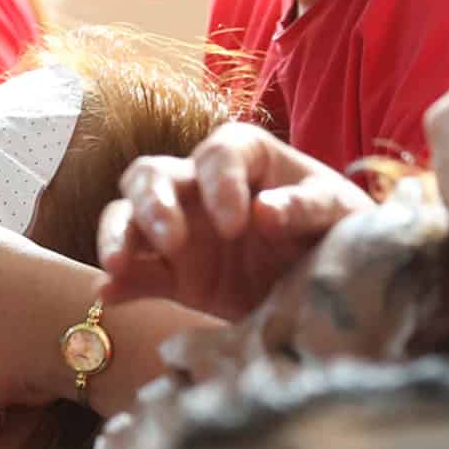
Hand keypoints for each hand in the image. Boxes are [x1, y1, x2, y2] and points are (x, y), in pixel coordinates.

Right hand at [98, 123, 374, 319]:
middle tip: (171, 239)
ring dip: (119, 234)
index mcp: (247, 159)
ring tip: (118, 265)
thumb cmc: (339, 233)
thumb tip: (266, 211)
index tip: (239, 224)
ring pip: (127, 215)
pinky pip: (135, 275)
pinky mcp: (174, 277)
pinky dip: (117, 283)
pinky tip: (107, 295)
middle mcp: (202, 188)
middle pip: (152, 174)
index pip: (220, 153)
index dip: (221, 181)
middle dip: (152, 201)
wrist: (334, 288)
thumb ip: (308, 208)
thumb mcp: (340, 217)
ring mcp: (182, 233)